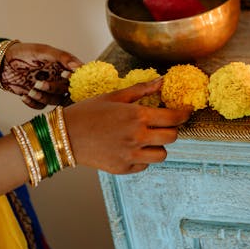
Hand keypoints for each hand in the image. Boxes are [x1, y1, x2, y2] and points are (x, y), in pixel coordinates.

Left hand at [0, 42, 81, 108]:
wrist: (0, 62)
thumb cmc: (23, 52)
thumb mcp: (43, 51)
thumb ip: (63, 57)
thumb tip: (79, 66)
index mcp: (63, 66)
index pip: (78, 75)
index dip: (76, 78)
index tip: (65, 74)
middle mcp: (59, 78)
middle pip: (67, 90)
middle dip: (54, 88)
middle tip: (40, 83)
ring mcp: (48, 89)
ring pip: (55, 100)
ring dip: (43, 97)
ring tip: (31, 89)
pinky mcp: (37, 97)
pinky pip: (41, 106)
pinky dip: (33, 103)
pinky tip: (24, 95)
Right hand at [62, 78, 191, 173]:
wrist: (63, 136)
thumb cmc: (88, 112)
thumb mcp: (115, 96)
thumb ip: (142, 89)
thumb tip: (162, 80)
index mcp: (138, 116)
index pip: (174, 117)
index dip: (184, 114)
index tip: (186, 111)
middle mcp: (137, 136)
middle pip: (172, 137)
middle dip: (172, 129)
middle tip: (164, 124)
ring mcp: (131, 154)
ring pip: (162, 154)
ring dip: (159, 145)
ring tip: (148, 138)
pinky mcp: (123, 168)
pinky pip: (145, 164)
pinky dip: (144, 157)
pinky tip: (132, 147)